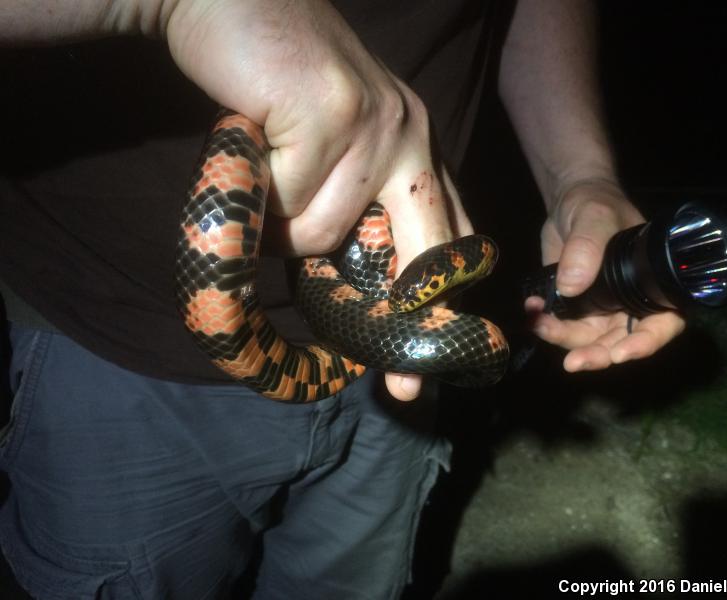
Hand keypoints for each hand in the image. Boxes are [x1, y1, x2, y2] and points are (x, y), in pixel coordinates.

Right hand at [165, 0, 471, 398]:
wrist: (226, 3)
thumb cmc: (272, 85)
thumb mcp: (326, 144)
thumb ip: (347, 199)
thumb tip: (344, 275)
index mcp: (415, 144)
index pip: (451, 232)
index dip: (445, 297)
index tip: (440, 355)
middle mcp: (409, 135)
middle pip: (426, 252)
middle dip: (411, 325)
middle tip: (405, 391)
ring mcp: (375, 124)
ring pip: (326, 233)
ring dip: (282, 223)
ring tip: (267, 173)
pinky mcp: (331, 115)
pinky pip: (289, 203)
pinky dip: (259, 190)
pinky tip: (255, 144)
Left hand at [527, 179, 685, 370]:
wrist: (568, 203)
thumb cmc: (596, 204)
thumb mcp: (594, 217)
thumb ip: (586, 246)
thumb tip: (570, 286)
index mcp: (652, 285)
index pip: (662, 324)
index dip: (645, 343)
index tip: (621, 354)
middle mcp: (630, 304)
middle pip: (620, 343)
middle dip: (597, 355)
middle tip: (573, 362)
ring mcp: (600, 310)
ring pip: (587, 341)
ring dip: (563, 340)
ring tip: (539, 322)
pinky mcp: (572, 309)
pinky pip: (561, 327)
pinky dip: (545, 325)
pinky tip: (531, 309)